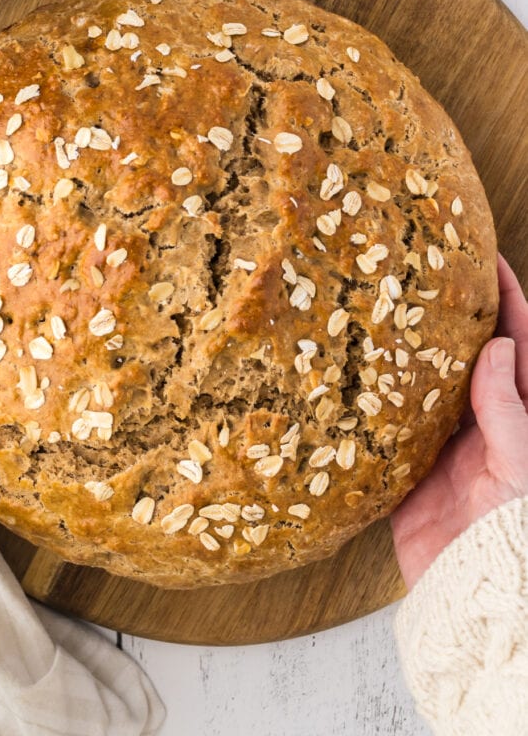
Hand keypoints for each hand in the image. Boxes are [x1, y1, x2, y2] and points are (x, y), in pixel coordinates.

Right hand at [392, 255, 527, 588]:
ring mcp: (444, 453)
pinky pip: (385, 435)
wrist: (479, 603)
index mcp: (520, 420)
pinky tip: (352, 379)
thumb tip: (497, 348)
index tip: (484, 258)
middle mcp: (482, 428)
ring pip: (421, 390)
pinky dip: (370, 409)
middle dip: (447, 316)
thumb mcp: (522, 469)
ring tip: (381, 313)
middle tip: (421, 275)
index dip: (505, 299)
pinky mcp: (407, 481)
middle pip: (463, 358)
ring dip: (405, 356)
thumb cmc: (519, 541)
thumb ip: (509, 411)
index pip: (517, 344)